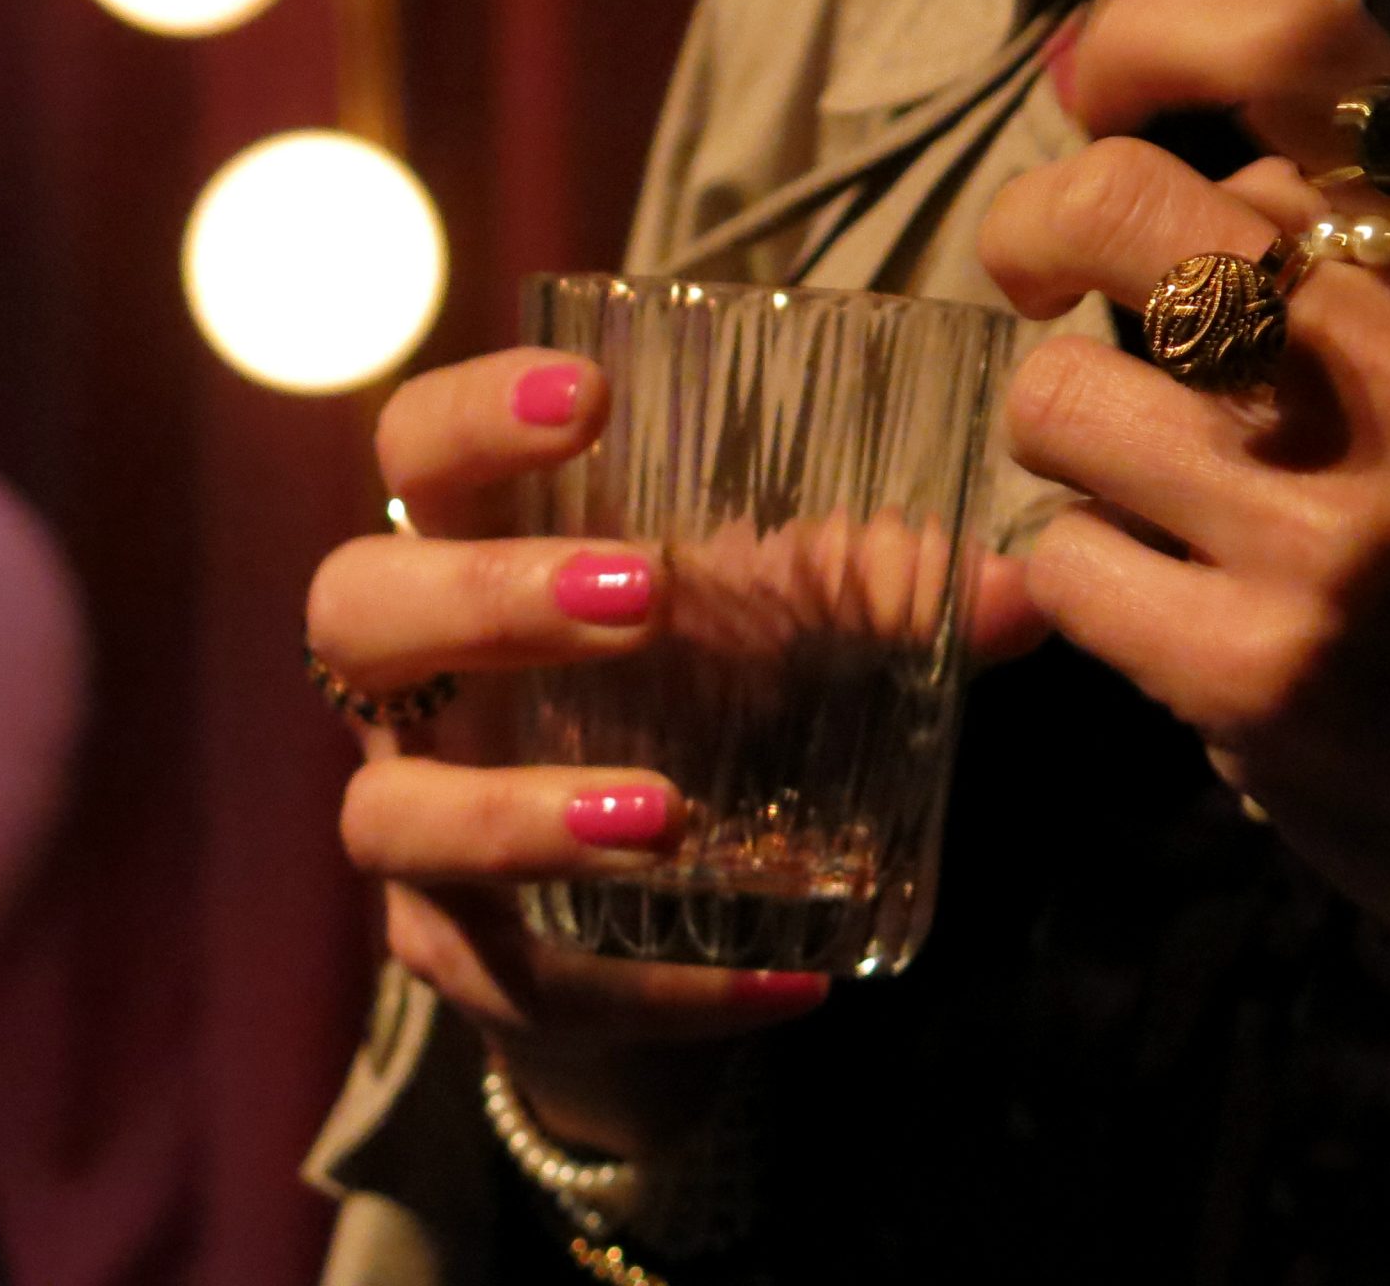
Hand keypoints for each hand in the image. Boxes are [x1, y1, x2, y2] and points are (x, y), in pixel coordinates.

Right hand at [307, 349, 1041, 1156]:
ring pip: (392, 818)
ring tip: (664, 816)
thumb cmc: (695, 691)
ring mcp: (416, 822)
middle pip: (355, 612)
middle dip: (486, 598)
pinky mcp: (460, 960)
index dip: (478, 415)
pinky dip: (650, 990)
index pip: (417, 448)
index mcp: (475, 555)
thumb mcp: (777, 624)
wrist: (650, 895)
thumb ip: (886, 593)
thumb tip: (1033, 588)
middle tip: (640, 598)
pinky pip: (517, 989)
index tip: (592, 399)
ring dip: (519, 817)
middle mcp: (414, 685)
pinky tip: (783, 982)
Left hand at [985, 0, 1389, 1191]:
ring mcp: (1335, 524)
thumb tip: (1143, 145)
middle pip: (1122, 205)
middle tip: (1031, 272)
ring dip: (1065, 434)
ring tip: (1136, 480)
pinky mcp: (1255, 670)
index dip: (1150, 27)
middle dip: (1032, 230)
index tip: (1087, 80)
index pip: (1303, 38)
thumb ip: (1363, 242)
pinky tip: (1162, 601)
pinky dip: (1081, 574)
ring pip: (1058, 395)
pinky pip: (1061, 559)